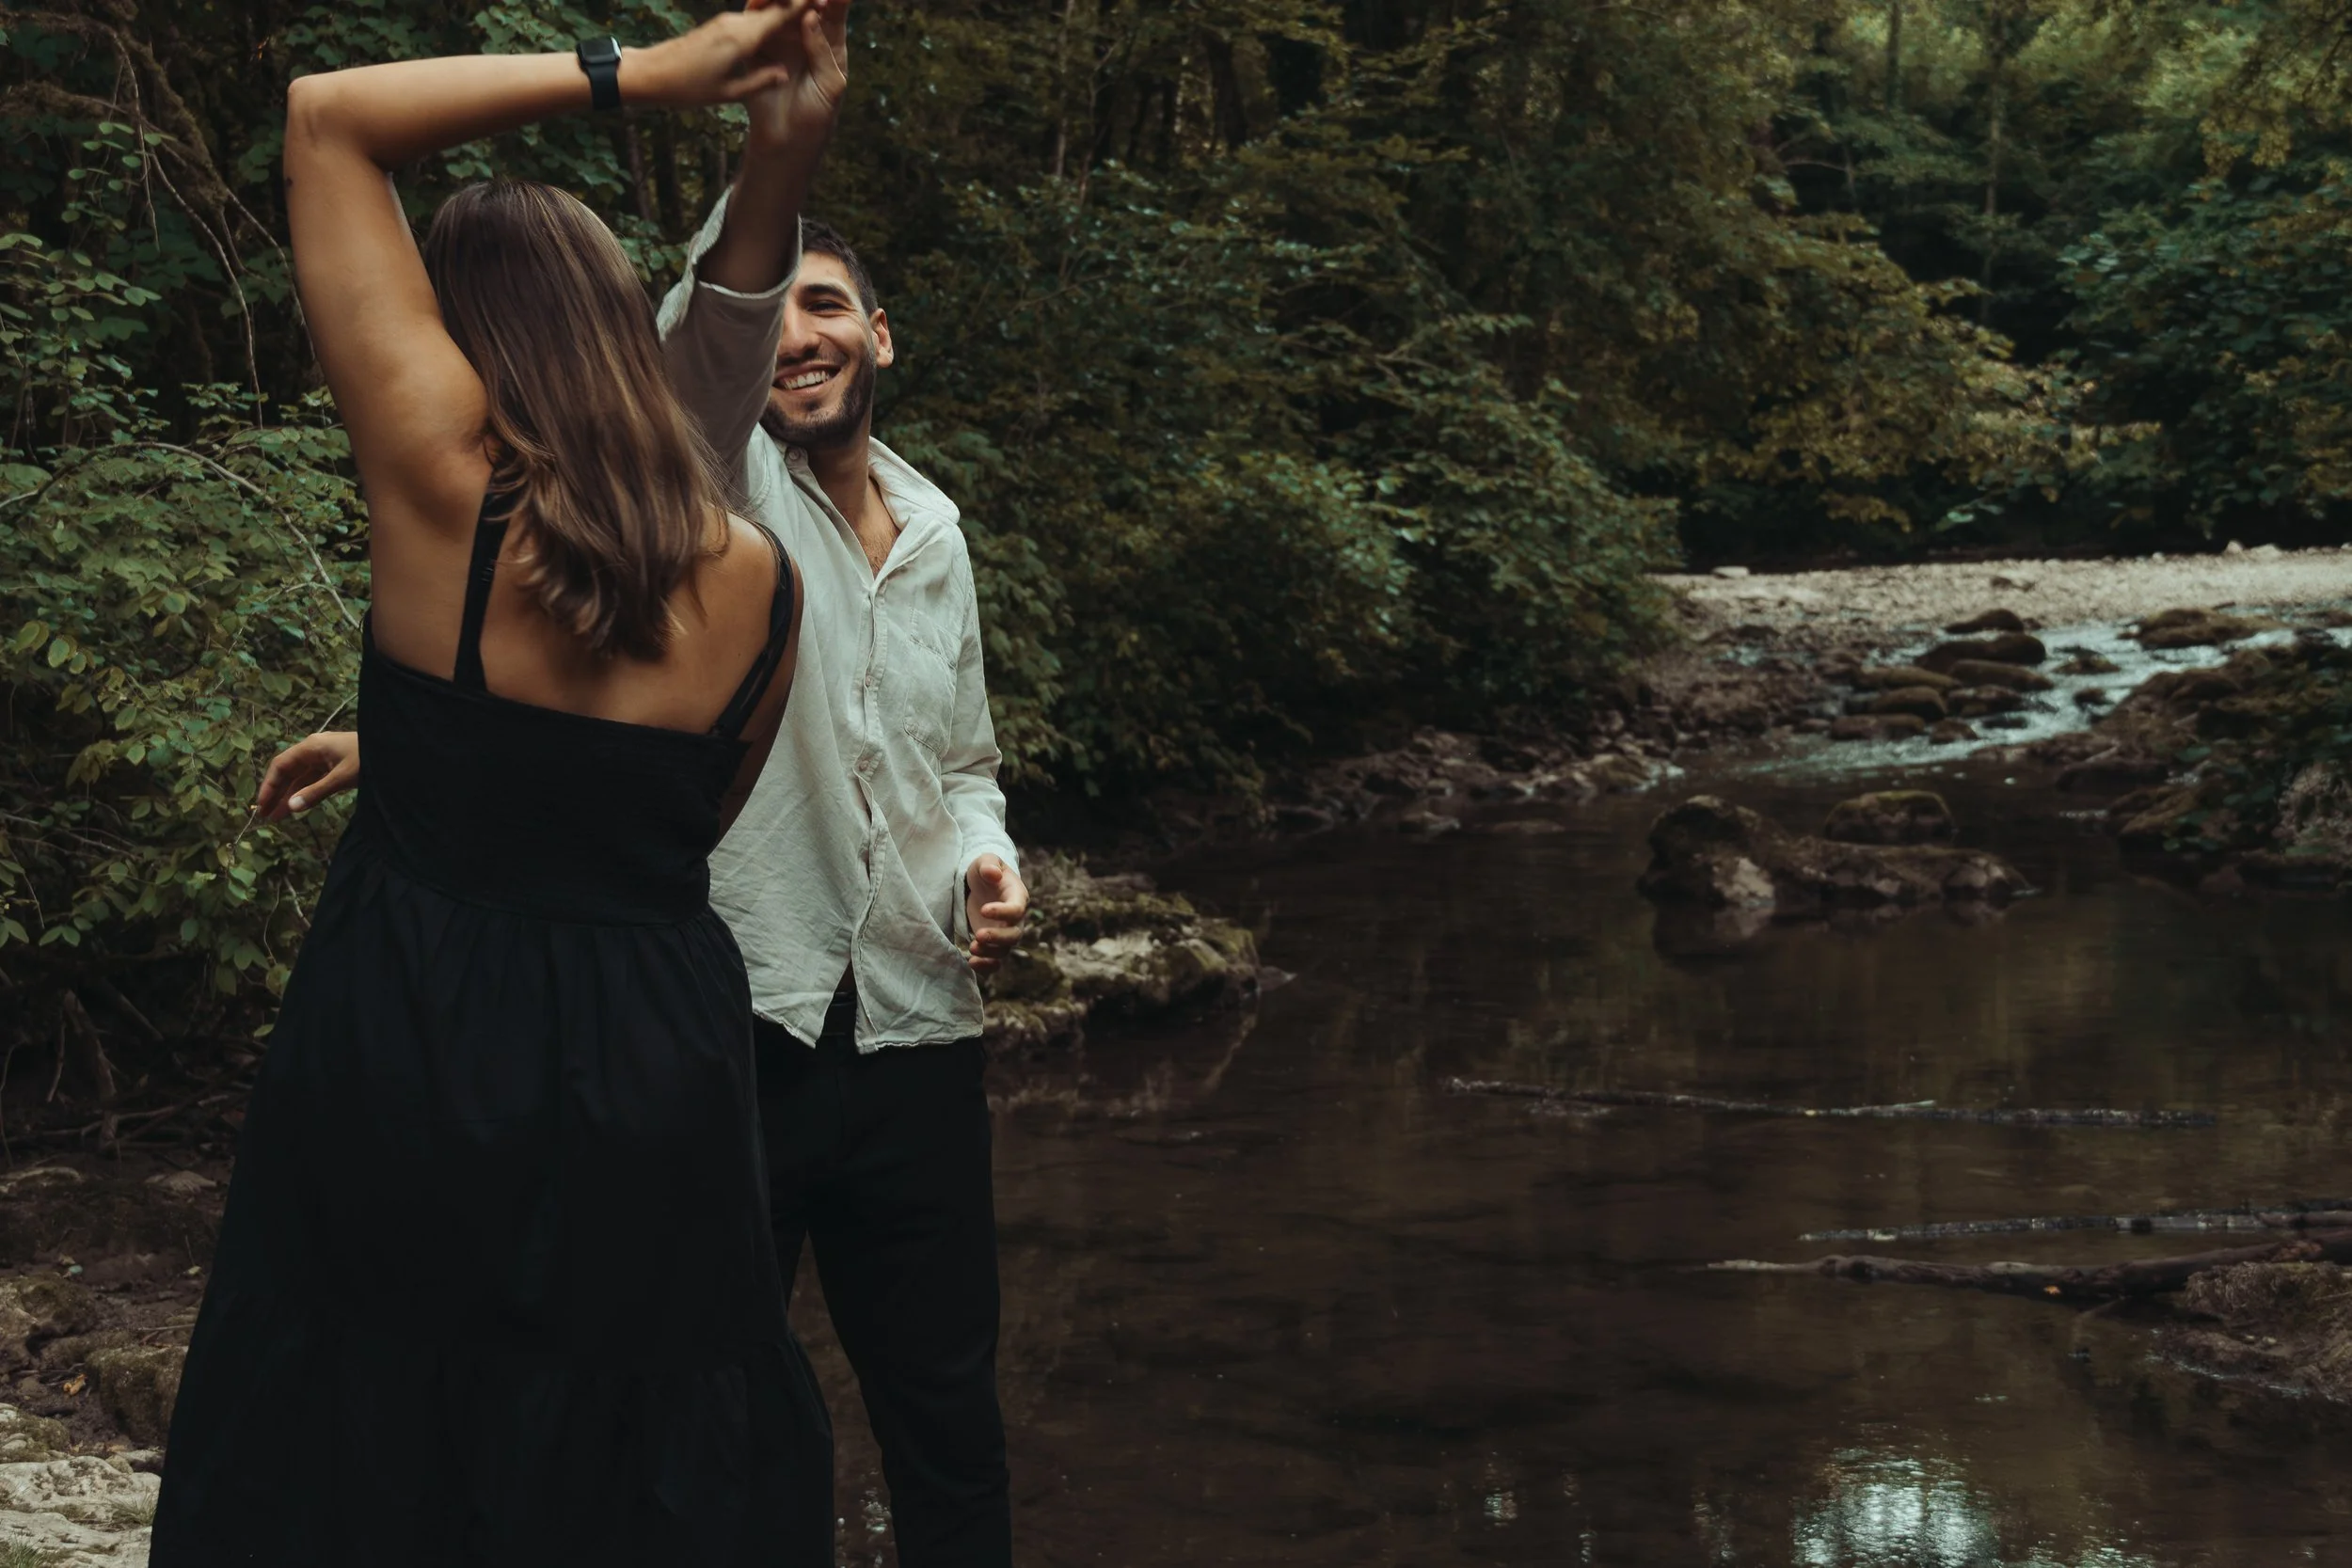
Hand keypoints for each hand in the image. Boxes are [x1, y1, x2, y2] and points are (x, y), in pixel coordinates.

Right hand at [255, 731, 359, 821]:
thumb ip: (316, 792)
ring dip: (291, 796)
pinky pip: (315, 780)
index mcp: (312, 747)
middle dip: (277, 794)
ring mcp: (326, 758)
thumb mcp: (342, 777)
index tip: (262, 805)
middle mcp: (315, 750)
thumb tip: (291, 807)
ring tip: (278, 818)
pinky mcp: (337, 766)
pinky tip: (299, 806)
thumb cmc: (369, 759)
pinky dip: (306, 793)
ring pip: (302, 778)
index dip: (269, 785)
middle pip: (289, 772)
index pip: (281, 765)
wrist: (398, 749)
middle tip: (265, 817)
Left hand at [623, 1, 820, 109]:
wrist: (649, 73)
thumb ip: (760, 82)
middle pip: (775, 7)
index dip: (805, 5)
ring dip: (784, 10)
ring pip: (763, 12)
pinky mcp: (718, 26)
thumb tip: (785, 74)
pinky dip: (768, 19)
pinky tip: (779, 25)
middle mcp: (735, 24)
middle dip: (798, 3)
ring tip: (806, 10)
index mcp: (742, 39)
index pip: (782, 15)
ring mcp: (725, 23)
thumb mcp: (727, 93)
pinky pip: (751, 19)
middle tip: (824, 1)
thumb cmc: (687, 89)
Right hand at [741, 0, 849, 150]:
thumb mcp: (830, 84)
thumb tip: (810, 15)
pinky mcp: (755, 47)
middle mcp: (802, 34)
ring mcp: (778, 38)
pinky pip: (754, 24)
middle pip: (802, 2)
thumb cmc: (817, 115)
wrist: (787, 140)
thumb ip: (822, 50)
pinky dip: (758, 11)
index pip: (833, 11)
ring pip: (777, 7)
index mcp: (828, 41)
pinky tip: (761, 5)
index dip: (836, 0)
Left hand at [965, 854, 1027, 972]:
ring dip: (990, 953)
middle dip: (998, 938)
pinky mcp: (993, 943)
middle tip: (978, 935)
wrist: (982, 884)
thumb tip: (993, 874)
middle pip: (1014, 935)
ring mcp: (1005, 932)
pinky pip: (995, 960)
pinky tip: (972, 962)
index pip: (1017, 909)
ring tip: (972, 948)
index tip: (983, 910)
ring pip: (1005, 950)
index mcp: (1017, 897)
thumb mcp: (985, 860)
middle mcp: (1015, 918)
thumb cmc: (986, 870)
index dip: (1003, 912)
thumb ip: (989, 864)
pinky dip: (986, 965)